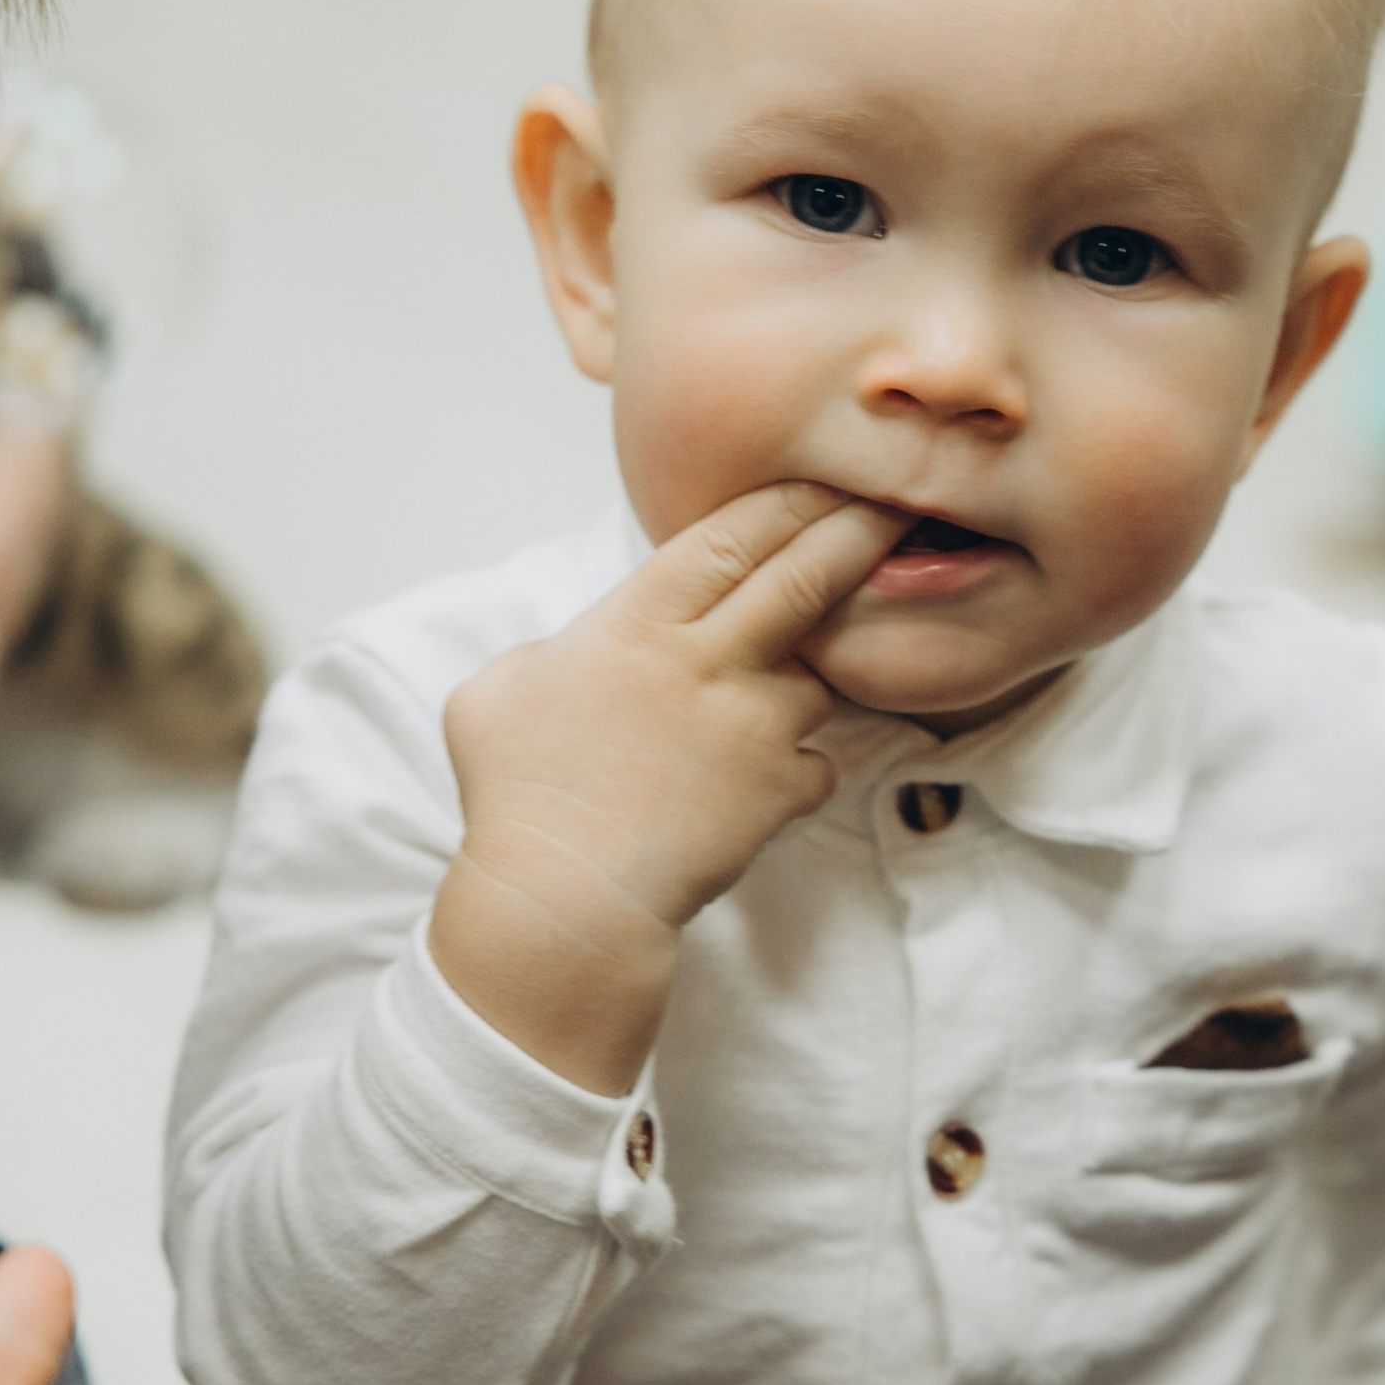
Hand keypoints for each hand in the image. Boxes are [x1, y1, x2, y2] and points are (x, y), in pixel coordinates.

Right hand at [428, 483, 905, 1096]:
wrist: (563, 901)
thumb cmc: (514, 797)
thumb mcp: (494, 694)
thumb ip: (545, 653)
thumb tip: (568, 651)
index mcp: (633, 625)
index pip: (726, 537)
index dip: (780, 504)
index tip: (816, 483)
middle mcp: (705, 662)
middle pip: (803, 578)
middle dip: (853, 534)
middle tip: (889, 513)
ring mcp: (751, 727)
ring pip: (818, 677)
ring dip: (808, 681)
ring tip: (779, 696)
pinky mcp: (779, 791)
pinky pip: (817, 763)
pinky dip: (800, 771)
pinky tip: (764, 785)